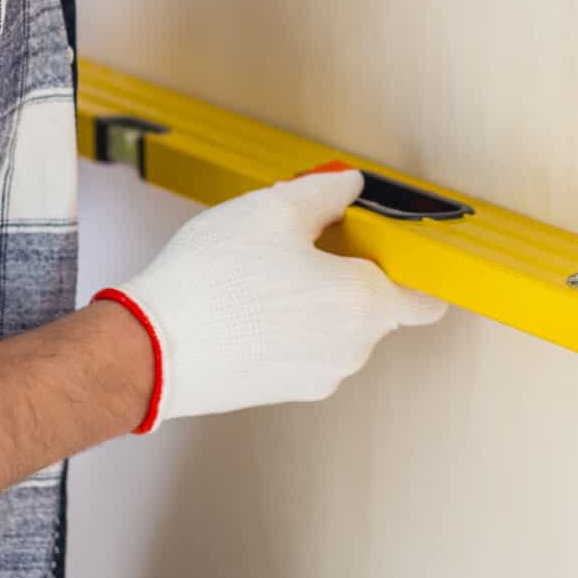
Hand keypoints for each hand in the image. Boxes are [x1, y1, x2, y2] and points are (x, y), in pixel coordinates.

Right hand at [96, 167, 450, 428]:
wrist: (150, 350)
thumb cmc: (214, 282)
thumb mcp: (275, 208)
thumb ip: (329, 192)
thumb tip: (351, 186)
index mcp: (365, 305)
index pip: (427, 298)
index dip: (414, 264)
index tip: (390, 240)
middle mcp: (352, 350)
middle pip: (375, 303)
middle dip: (348, 268)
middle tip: (303, 237)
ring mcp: (318, 376)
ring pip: (336, 324)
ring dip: (315, 295)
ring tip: (264, 268)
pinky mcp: (283, 391)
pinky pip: (304, 346)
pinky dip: (289, 322)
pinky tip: (247, 298)